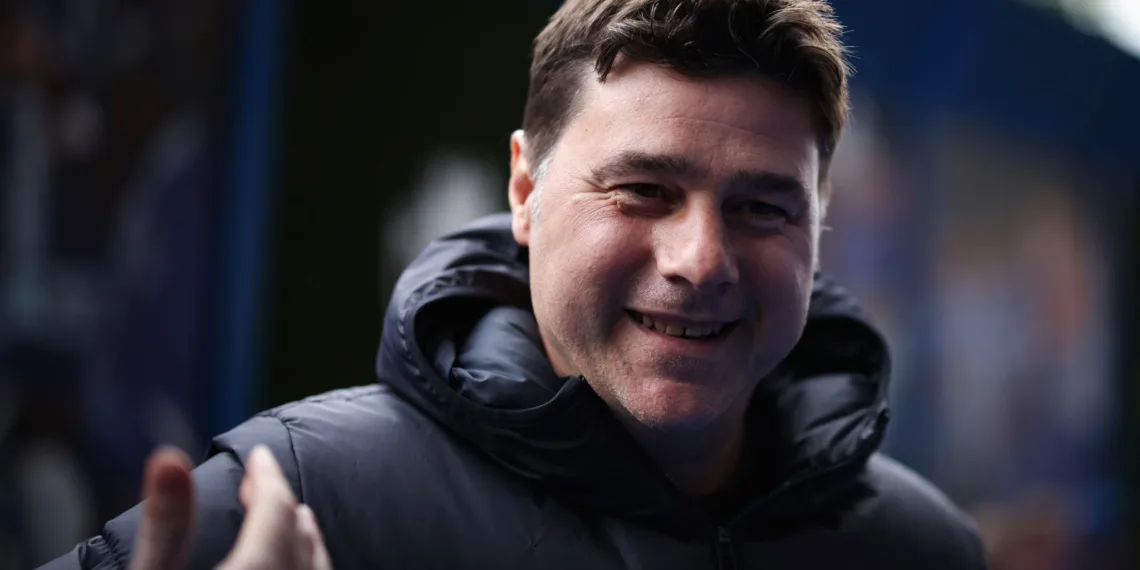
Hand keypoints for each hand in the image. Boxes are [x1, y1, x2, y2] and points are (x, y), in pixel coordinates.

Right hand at [127, 445, 332, 569]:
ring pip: (318, 569)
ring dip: (306, 542)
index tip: (259, 456)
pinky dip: (309, 568)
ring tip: (297, 521)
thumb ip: (166, 525)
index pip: (276, 511)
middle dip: (286, 508)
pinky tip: (296, 566)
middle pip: (301, 540)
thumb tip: (169, 457)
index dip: (267, 478)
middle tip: (267, 484)